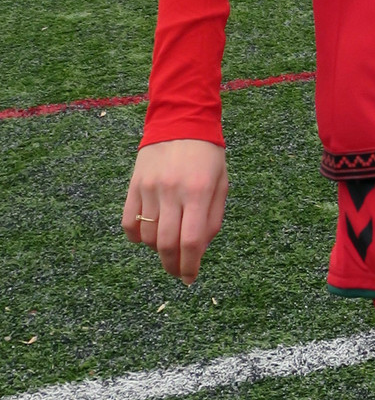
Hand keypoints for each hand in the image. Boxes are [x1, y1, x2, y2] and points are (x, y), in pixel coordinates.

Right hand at [122, 139, 228, 283]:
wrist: (180, 121)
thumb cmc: (207, 156)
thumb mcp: (221, 184)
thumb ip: (212, 219)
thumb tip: (199, 251)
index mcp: (198, 191)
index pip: (192, 240)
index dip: (190, 265)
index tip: (190, 278)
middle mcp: (171, 191)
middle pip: (166, 244)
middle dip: (173, 266)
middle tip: (178, 273)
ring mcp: (149, 188)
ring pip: (147, 236)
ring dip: (157, 251)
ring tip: (168, 248)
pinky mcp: (133, 185)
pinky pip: (128, 223)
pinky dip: (136, 237)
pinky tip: (148, 236)